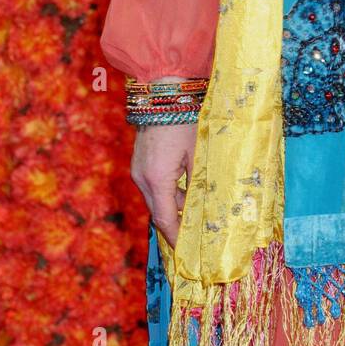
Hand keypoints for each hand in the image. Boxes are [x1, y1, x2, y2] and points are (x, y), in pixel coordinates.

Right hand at [131, 116, 197, 249]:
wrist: (162, 93)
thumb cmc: (184, 121)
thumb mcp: (198, 154)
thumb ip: (200, 183)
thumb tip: (206, 207)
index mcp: (158, 180)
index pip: (166, 220)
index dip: (177, 238)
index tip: (186, 252)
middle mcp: (142, 178)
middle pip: (159, 212)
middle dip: (174, 226)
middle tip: (192, 239)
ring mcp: (138, 170)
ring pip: (156, 199)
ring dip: (173, 207)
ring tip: (194, 214)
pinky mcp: (139, 162)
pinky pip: (153, 186)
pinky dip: (168, 193)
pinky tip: (185, 190)